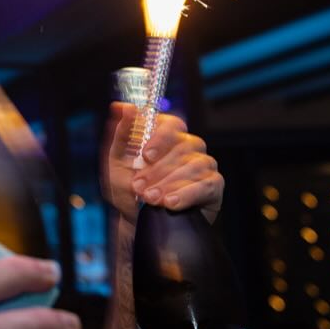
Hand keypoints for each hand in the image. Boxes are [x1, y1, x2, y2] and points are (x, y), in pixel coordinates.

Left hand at [101, 103, 223, 226]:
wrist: (135, 221)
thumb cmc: (127, 189)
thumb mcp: (116, 162)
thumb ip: (121, 135)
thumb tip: (121, 107)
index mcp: (166, 134)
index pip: (172, 124)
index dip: (160, 137)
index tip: (146, 155)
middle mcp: (189, 145)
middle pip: (183, 147)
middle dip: (157, 169)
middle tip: (138, 186)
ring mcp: (204, 164)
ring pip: (194, 165)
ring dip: (168, 183)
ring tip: (150, 198)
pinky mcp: (213, 186)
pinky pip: (206, 185)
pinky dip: (186, 194)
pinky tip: (170, 203)